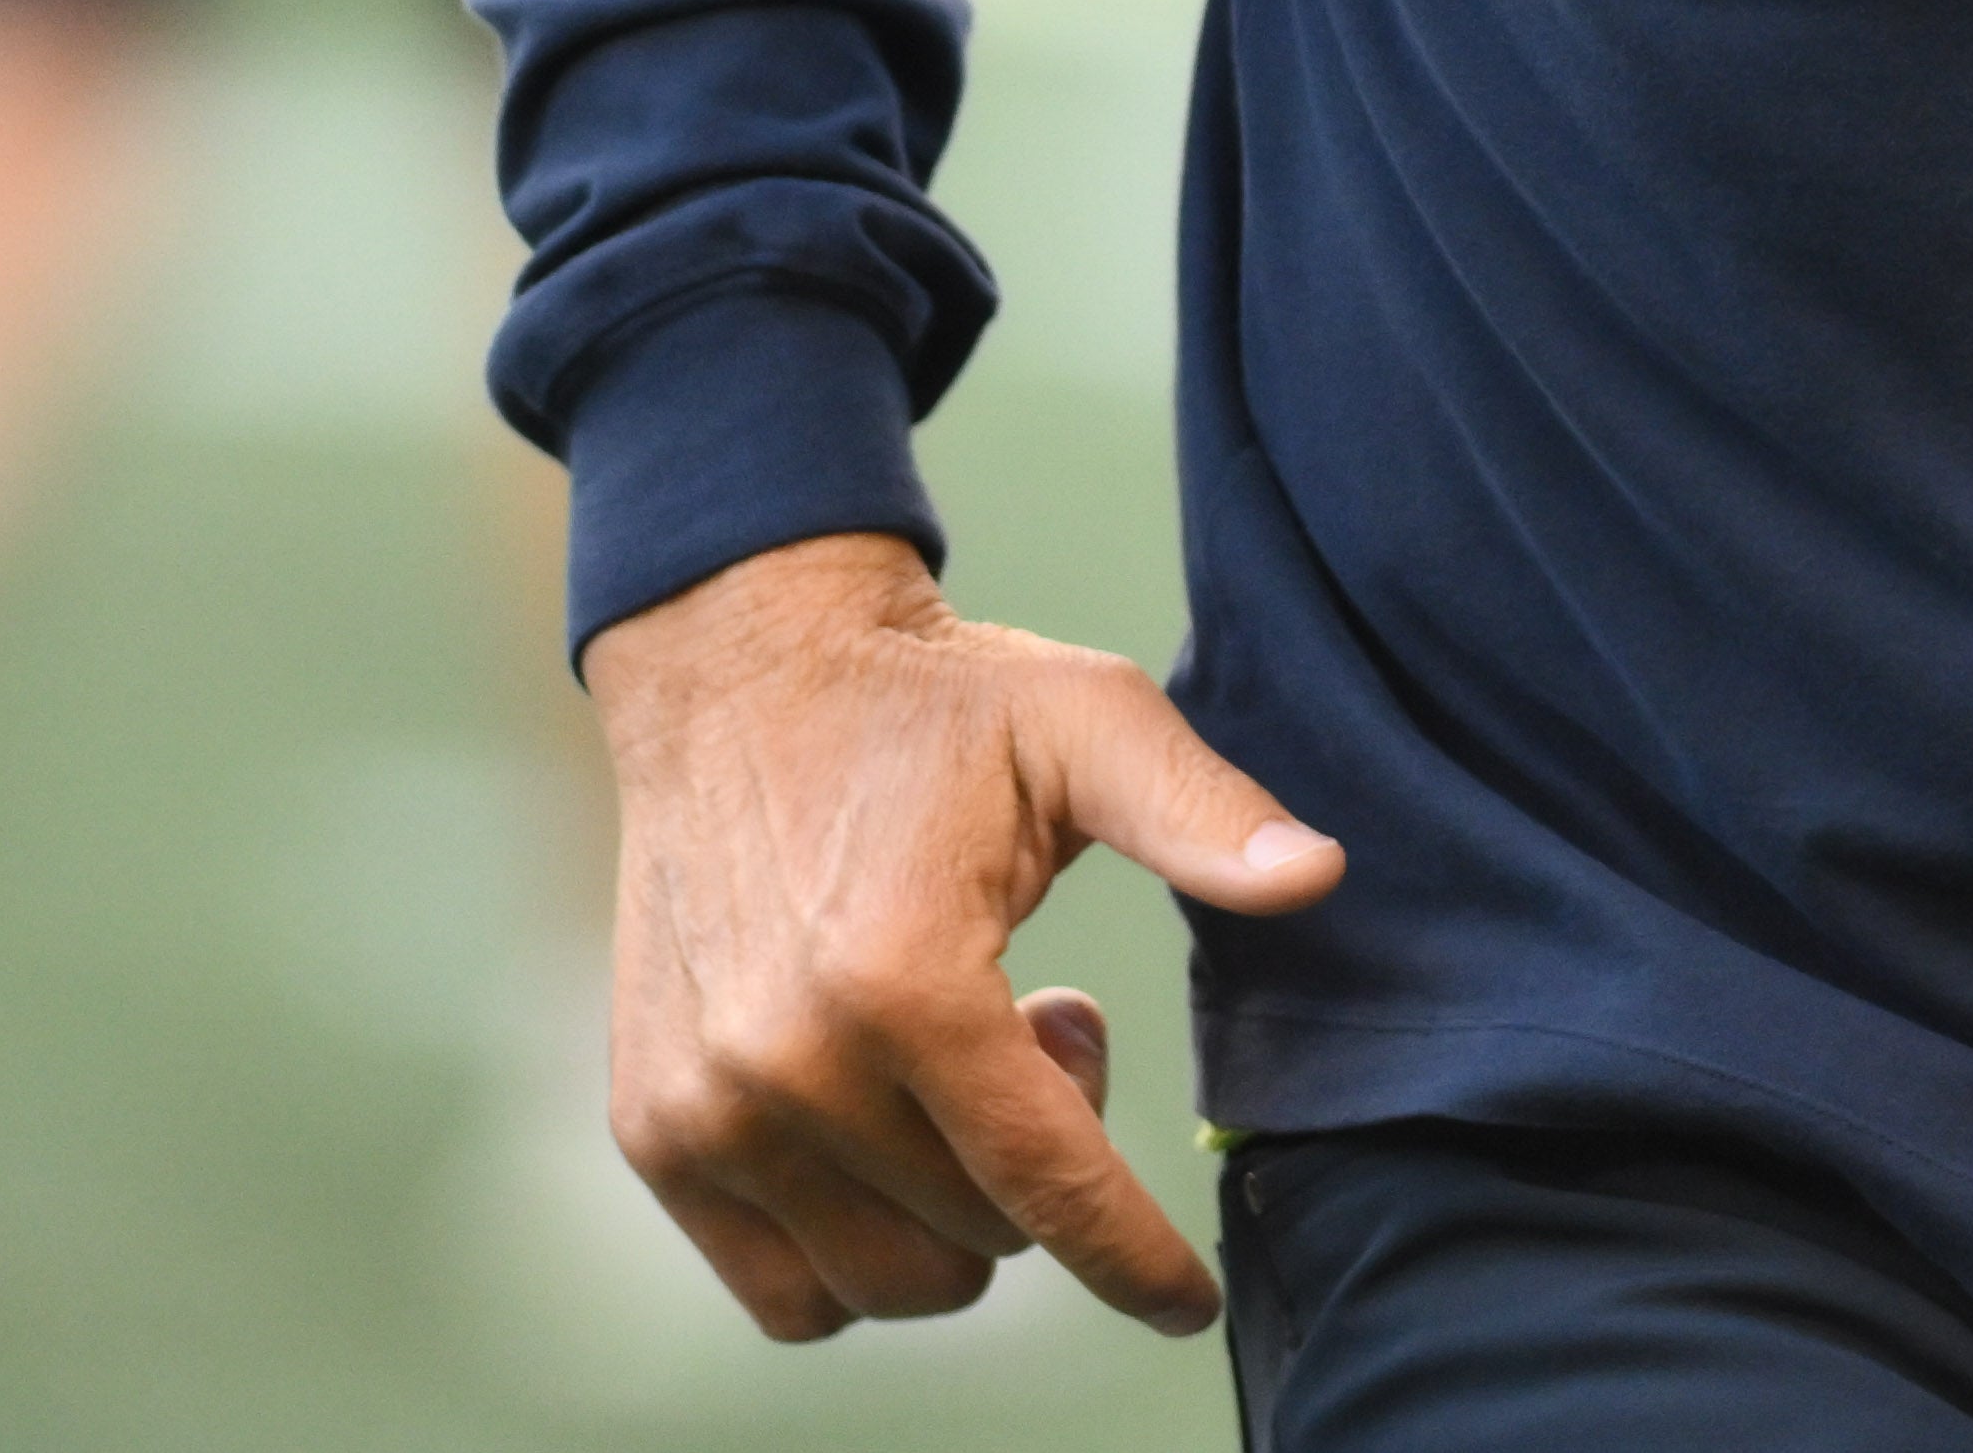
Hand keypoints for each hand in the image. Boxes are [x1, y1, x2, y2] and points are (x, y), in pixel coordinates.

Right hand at [576, 530, 1347, 1340]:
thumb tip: (1318, 875)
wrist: (739, 670)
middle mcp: (788, 1067)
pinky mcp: (654, 1132)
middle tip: (1044, 1021)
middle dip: (1045, 1166)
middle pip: (978, 1236)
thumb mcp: (1089, 722)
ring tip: (960, 1061)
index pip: (1048, 1185)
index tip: (1190, 1304)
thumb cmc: (935, 703)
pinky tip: (885, 1120)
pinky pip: (783, 1289)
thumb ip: (1202, 813)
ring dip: (954, 1208)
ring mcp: (705, 1113)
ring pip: (885, 1282)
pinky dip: (857, 1248)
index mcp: (905, 981)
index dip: (1134, 1258)